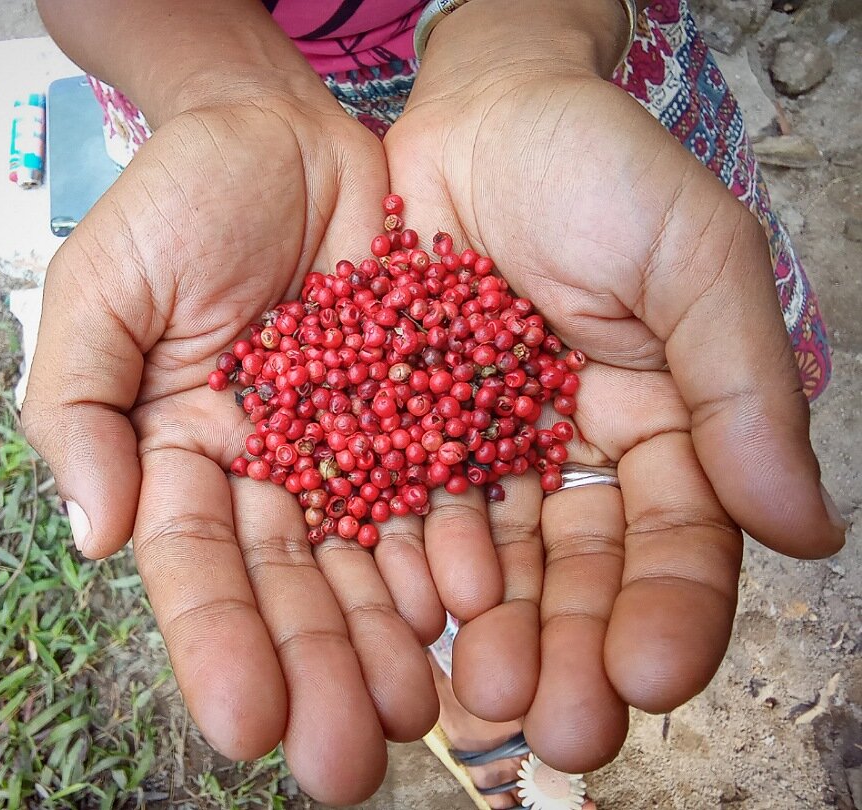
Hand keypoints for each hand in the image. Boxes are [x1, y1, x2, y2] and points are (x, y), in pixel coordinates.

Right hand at [21, 94, 441, 802]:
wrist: (282, 133)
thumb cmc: (177, 201)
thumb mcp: (101, 288)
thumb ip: (79, 408)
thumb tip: (93, 535)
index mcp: (179, 457)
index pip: (195, 570)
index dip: (217, 647)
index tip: (245, 727)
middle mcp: (268, 473)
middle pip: (293, 587)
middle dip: (317, 671)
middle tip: (348, 759)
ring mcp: (350, 447)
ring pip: (373, 560)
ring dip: (392, 637)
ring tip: (419, 707)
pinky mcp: (423, 412)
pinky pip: (441, 491)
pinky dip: (456, 550)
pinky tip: (469, 610)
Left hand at [382, 0, 845, 771]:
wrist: (479, 110)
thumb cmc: (597, 168)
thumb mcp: (690, 258)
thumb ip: (742, 387)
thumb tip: (806, 529)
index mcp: (659, 428)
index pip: (675, 543)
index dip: (669, 613)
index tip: (652, 679)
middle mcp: (568, 456)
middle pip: (575, 576)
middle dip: (568, 653)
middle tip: (555, 729)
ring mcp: (480, 448)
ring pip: (488, 562)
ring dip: (485, 635)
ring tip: (473, 700)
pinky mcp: (398, 429)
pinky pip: (400, 508)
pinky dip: (404, 566)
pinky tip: (406, 619)